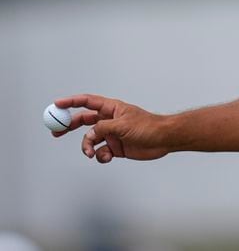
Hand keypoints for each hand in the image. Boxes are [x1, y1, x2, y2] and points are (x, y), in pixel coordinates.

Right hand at [53, 94, 169, 163]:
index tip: (57, 104)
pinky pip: (100, 152)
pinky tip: (108, 156)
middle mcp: (110, 120)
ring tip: (89, 152)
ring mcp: (112, 134)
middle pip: (84, 120)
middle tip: (55, 131)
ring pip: (90, 140)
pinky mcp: (115, 147)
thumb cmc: (148, 127)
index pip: (88, 102)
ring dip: (86, 147)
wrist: (163, 140)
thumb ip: (103, 128)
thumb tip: (90, 134)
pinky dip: (99, 156)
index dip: (71, 102)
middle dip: (69, 126)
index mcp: (112, 108)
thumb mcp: (123, 125)